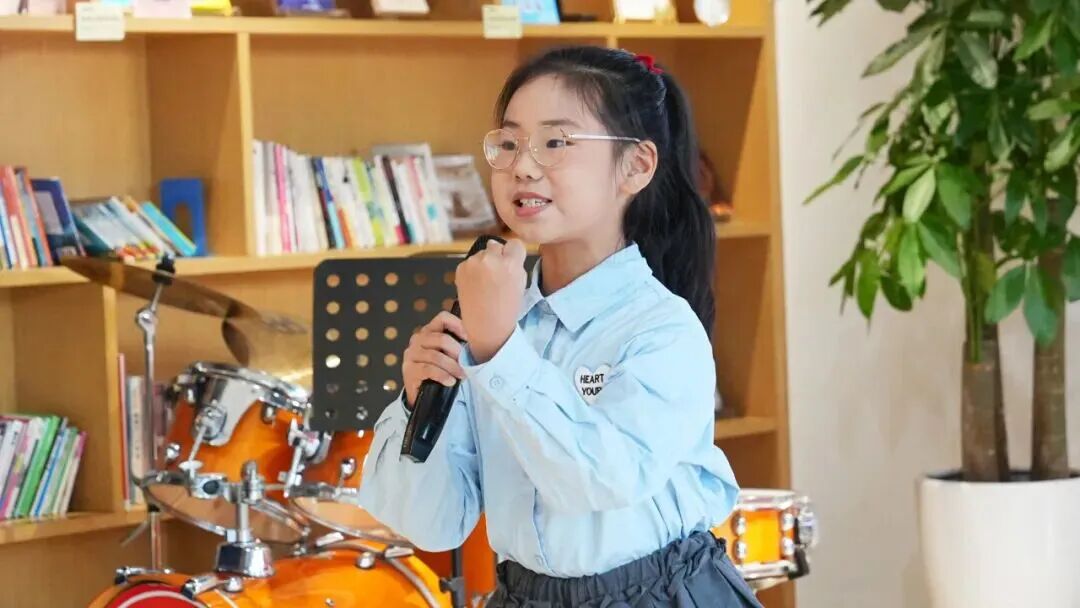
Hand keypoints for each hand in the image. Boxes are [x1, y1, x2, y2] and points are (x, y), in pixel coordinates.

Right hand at [402, 311, 467, 408]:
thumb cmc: (440, 371)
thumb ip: (458, 346)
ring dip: (453, 367)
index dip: (459, 325)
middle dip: (458, 352)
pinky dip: (443, 375)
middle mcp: (418, 339)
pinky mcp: (409, 370)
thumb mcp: (449, 355)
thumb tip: (478, 342)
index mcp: (429, 331)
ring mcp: (412, 354)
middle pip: (441, 339)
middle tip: (468, 364)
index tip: (471, 340)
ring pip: (436, 356)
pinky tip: (450, 381)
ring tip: (462, 375)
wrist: (423, 394)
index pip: (443, 318)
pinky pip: (429, 370)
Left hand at [455, 238, 526, 363]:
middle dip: (497, 256)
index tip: (511, 263)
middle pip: (496, 245)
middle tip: (497, 275)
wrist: (486, 326)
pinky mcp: (461, 268)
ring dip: (483, 263)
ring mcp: (474, 263)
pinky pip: (470, 262)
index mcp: (511, 263)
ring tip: (485, 283)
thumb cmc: (506, 307)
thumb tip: (504, 249)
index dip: (513, 254)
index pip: (515, 243)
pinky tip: (476, 285)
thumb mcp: (520, 283)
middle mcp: (491, 259)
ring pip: (482, 253)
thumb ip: (515, 263)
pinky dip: (472, 270)